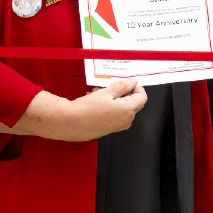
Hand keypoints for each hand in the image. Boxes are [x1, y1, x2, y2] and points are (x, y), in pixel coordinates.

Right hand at [0, 79, 148, 141]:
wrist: (69, 123)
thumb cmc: (86, 109)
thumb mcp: (106, 92)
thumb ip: (122, 86)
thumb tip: (133, 82)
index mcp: (128, 110)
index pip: (142, 97)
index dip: (137, 88)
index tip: (129, 82)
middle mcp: (126, 120)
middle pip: (132, 103)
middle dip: (122, 93)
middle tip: (110, 86)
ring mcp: (117, 127)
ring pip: (121, 109)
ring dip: (113, 99)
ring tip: (98, 92)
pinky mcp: (108, 130)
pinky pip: (113, 116)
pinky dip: (108, 108)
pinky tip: (95, 102)